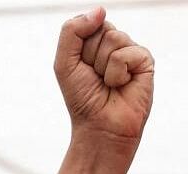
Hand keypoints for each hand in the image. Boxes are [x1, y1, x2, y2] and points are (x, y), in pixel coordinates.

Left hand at [54, 7, 153, 143]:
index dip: (78, 48)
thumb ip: (72, 31)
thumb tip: (100, 10)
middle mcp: (114, 44)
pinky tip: (121, 84)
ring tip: (107, 82)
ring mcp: (130, 51)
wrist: (99, 124)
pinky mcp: (145, 61)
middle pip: (101, 29)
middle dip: (90, 56)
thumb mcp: (64, 63)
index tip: (80, 68)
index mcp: (94, 42)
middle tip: (94, 77)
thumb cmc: (82, 97)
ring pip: (113, 39)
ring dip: (102, 66)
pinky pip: (126, 54)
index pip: (86, 24)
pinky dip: (117, 73)